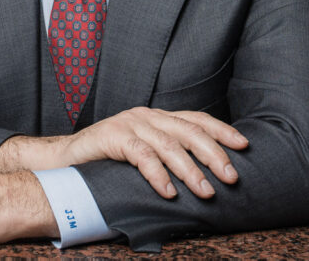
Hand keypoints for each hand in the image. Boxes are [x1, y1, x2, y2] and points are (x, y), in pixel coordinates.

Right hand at [0, 108, 248, 200]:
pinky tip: (168, 192)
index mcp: (158, 117)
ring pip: (168, 144)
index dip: (222, 130)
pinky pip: (141, 156)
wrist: (64, 159)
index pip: (196, 119)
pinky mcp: (112, 137)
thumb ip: (168, 155)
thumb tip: (205, 175)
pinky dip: (157, 175)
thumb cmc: (108, 161)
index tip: (244, 145)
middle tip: (232, 176)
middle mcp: (147, 116)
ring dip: (190, 170)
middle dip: (214, 154)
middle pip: (188, 131)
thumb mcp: (143, 153)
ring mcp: (129, 124)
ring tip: (206, 191)